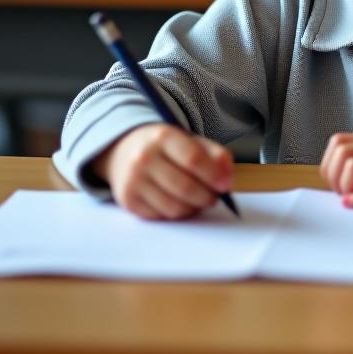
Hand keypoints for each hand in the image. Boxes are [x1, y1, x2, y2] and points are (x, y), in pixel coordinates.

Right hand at [92, 123, 233, 219]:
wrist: (125, 151)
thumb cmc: (167, 148)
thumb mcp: (191, 141)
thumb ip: (215, 154)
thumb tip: (227, 179)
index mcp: (163, 136)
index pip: (193, 159)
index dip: (213, 175)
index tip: (225, 185)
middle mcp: (144, 157)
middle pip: (185, 187)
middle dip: (206, 197)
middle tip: (214, 197)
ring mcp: (133, 180)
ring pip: (174, 207)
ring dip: (193, 208)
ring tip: (199, 200)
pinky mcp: (128, 201)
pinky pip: (162, 217)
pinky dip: (177, 214)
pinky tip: (181, 203)